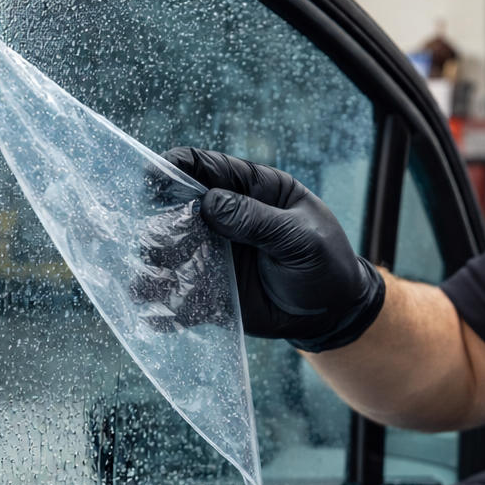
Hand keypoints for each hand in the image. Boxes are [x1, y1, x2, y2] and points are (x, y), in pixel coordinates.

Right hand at [162, 147, 385, 350]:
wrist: (333, 314)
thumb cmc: (327, 263)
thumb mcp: (302, 238)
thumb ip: (259, 221)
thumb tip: (209, 203)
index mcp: (251, 189)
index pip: (205, 167)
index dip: (175, 168)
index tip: (151, 180)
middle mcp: (225, 219)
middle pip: (178, 211)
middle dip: (162, 226)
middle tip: (160, 246)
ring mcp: (215, 255)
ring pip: (171, 254)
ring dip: (156, 267)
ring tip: (151, 284)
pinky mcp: (212, 291)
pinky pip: (181, 297)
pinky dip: (166, 307)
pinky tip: (156, 316)